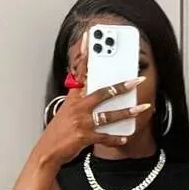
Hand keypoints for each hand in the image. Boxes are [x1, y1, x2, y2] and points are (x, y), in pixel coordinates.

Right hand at [35, 31, 148, 168]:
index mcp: (73, 98)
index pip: (80, 72)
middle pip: (102, 92)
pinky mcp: (84, 137)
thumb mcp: (66, 110)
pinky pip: (105, 137)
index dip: (85, 55)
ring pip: (108, 115)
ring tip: (140, 109)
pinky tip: (124, 138)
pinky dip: (115, 138)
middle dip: (121, 86)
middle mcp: (78, 107)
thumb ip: (79, 99)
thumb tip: (94, 93)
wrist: (48, 151)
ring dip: (127, 113)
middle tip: (136, 81)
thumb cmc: (58, 132)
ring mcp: (81, 122)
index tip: (89, 38)